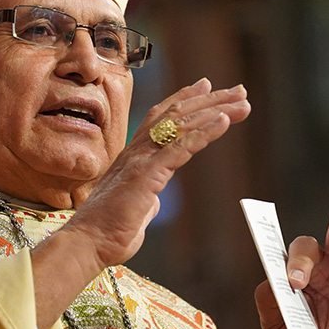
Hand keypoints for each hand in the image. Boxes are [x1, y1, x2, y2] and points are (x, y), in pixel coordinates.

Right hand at [65, 77, 250, 272]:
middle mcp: (137, 151)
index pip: (161, 117)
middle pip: (177, 114)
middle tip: (239, 91)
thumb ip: (147, 199)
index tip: (207, 86)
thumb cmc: (108, 231)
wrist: (87, 243)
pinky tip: (224, 122)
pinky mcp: (146, 175)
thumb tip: (154, 201)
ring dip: (215, 111)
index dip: (185, 99)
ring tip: (241, 102)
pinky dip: (204, 132)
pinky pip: (180, 147)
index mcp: (134, 156)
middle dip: (210, 100)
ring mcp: (141, 160)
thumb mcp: (135, 210)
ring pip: (181, 125)